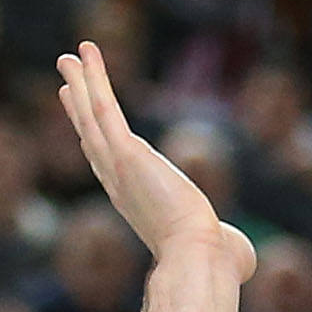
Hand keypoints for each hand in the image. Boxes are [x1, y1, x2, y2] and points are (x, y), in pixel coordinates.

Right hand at [55, 43, 253, 290]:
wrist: (196, 254)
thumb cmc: (209, 257)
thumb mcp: (212, 245)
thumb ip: (225, 245)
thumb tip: (244, 258)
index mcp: (132, 201)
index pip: (106, 163)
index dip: (92, 139)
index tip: (83, 123)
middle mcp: (117, 182)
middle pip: (91, 135)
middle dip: (78, 107)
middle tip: (67, 81)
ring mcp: (117, 165)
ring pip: (91, 116)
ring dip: (80, 82)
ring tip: (67, 57)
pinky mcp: (126, 152)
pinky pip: (104, 107)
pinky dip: (94, 78)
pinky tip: (87, 54)